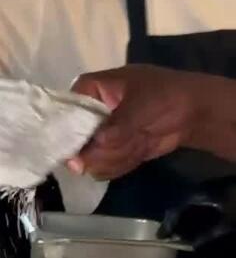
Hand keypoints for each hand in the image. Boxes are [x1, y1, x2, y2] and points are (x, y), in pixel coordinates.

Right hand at [67, 64, 203, 178]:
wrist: (192, 112)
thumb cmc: (165, 95)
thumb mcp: (138, 107)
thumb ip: (112, 130)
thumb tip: (86, 154)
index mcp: (91, 90)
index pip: (64, 112)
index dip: (67, 131)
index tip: (80, 146)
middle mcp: (89, 114)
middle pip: (75, 142)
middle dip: (99, 150)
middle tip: (125, 141)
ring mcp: (99, 136)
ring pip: (89, 159)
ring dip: (115, 157)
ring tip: (139, 139)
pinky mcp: (111, 152)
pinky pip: (103, 167)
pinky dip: (122, 164)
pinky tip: (139, 149)